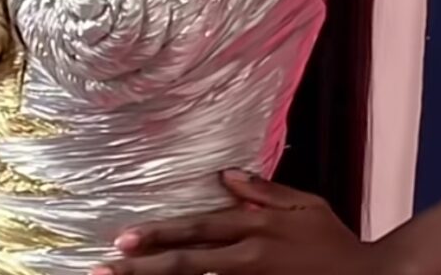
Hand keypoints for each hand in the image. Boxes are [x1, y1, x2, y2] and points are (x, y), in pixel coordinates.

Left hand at [94, 170, 377, 273]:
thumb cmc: (336, 242)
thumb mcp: (305, 205)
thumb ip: (263, 190)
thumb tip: (225, 175)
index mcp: (256, 229)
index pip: (196, 230)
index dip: (158, 235)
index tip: (122, 239)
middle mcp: (249, 259)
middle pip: (185, 264)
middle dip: (141, 268)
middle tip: (104, 268)